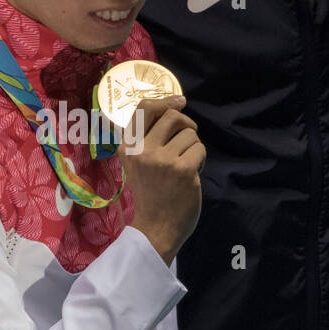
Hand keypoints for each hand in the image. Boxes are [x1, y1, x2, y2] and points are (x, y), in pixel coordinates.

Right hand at [121, 96, 205, 264]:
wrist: (156, 229)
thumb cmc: (150, 196)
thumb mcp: (137, 165)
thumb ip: (146, 140)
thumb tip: (175, 107)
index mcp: (127, 147)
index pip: (144, 108)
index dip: (166, 100)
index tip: (180, 101)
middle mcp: (142, 150)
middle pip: (172, 116)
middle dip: (186, 124)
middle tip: (188, 139)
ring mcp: (162, 160)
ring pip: (190, 134)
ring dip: (194, 147)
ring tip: (186, 164)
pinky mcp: (182, 170)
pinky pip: (200, 149)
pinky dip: (201, 160)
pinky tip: (192, 174)